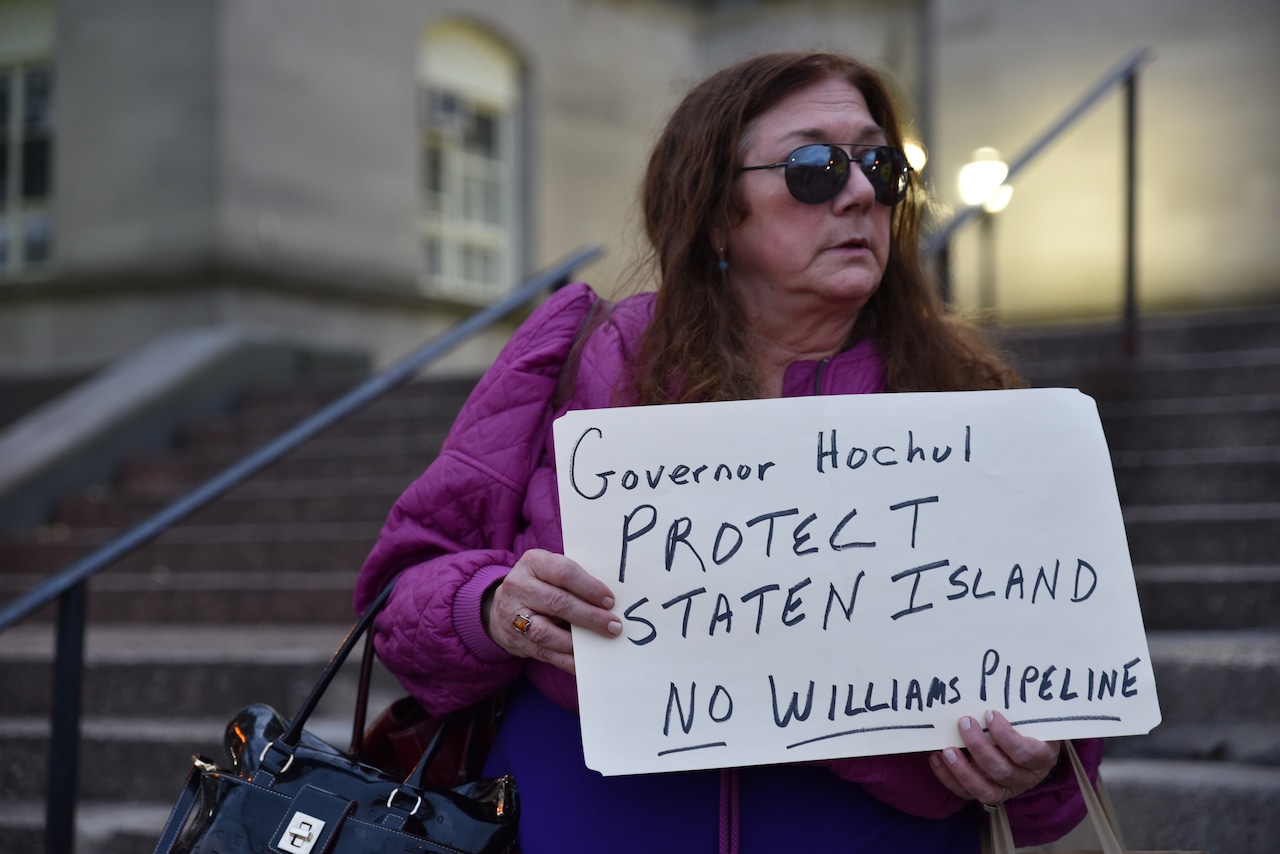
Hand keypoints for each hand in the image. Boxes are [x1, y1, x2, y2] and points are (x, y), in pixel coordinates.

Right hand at [483, 549, 621, 674]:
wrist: (500, 605)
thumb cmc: (539, 584)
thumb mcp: (550, 571)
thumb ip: (574, 580)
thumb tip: (608, 601)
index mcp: (533, 563)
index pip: (564, 572)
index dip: (589, 587)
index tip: (610, 601)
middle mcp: (519, 587)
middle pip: (557, 602)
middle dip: (589, 616)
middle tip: (613, 625)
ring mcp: (513, 615)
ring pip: (546, 631)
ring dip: (576, 641)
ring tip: (599, 643)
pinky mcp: (515, 640)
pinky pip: (543, 653)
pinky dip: (565, 660)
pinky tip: (583, 663)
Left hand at [929, 710, 1060, 806]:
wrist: (1032, 749)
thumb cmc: (1028, 728)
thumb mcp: (1031, 719)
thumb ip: (1017, 711)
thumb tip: (990, 687)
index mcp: (1042, 758)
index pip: (1025, 752)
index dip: (1006, 736)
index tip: (990, 714)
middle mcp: (1026, 778)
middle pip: (1002, 770)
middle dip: (979, 747)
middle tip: (963, 723)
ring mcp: (1007, 790)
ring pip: (985, 789)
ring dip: (962, 769)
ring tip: (946, 750)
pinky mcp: (988, 795)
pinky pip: (967, 793)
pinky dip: (949, 778)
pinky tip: (937, 759)